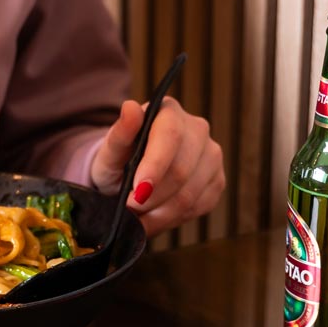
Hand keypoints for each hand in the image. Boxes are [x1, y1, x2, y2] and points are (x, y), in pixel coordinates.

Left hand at [89, 97, 224, 236]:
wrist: (132, 177)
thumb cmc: (119, 161)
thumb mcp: (110, 151)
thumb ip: (119, 134)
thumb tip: (129, 107)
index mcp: (169, 113)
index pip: (170, 136)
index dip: (155, 166)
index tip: (138, 192)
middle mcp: (197, 130)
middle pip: (181, 171)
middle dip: (152, 198)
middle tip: (130, 210)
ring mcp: (212, 156)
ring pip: (189, 195)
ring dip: (160, 214)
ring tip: (139, 219)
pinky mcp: (217, 181)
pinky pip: (197, 208)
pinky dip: (172, 219)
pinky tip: (156, 217)